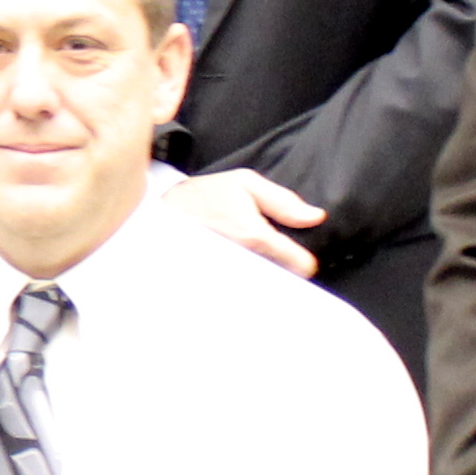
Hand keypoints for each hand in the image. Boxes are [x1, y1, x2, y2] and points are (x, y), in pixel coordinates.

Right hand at [166, 169, 325, 277]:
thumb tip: (316, 217)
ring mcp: (227, 275)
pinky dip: (248, 283)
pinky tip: (244, 270)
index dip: (305, 262)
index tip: (305, 261)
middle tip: (282, 262)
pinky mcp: (215, 284)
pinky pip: (243, 291)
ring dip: (267, 280)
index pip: (297, 264)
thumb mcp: (245, 183)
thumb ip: (283, 201)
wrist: (159, 212)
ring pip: (263, 287)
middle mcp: (241, 260)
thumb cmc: (205, 195)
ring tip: (259, 265)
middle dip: (284, 272)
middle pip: (281, 280)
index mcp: (254, 235)